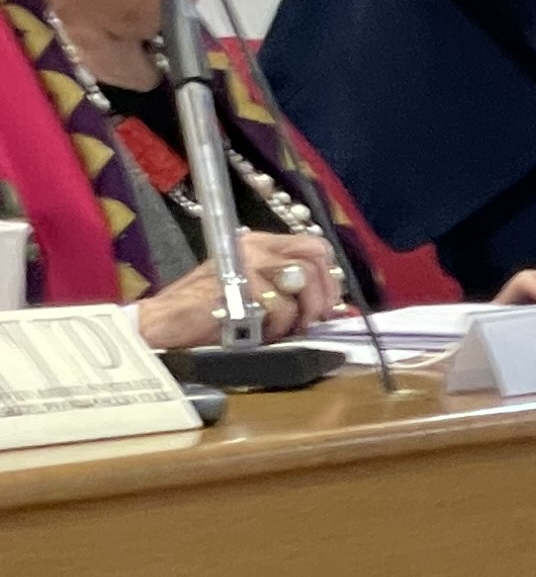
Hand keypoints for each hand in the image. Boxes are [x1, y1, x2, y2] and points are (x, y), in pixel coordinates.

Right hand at [132, 230, 345, 351]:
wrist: (163, 324)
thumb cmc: (206, 314)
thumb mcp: (253, 295)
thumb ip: (287, 291)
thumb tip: (331, 305)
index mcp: (258, 244)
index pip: (313, 246)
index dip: (329, 277)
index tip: (328, 305)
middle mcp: (253, 246)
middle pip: (314, 257)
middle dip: (322, 295)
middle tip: (311, 320)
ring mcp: (246, 261)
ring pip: (301, 281)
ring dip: (297, 314)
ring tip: (274, 329)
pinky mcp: (240, 282)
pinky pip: (280, 306)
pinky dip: (275, 327)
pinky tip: (254, 332)